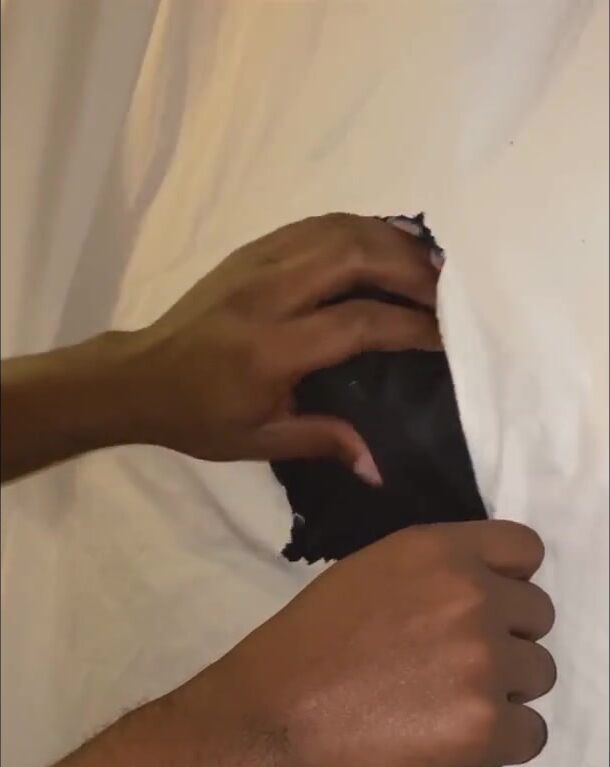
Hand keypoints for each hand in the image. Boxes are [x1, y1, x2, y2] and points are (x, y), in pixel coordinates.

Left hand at [127, 214, 440, 481]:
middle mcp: (268, 296)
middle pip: (355, 257)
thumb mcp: (259, 442)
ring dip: (390, 240)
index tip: (447, 338)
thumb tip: (379, 468)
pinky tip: (385, 244)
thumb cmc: (199, 418)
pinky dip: (359, 228)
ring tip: (428, 263)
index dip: (410, 327)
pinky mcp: (251, 250)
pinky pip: (316, 224)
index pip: (357, 323)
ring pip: (337, 229)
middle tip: (449, 291)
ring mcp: (258, 264)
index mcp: (271, 350)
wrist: (139, 377)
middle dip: (411, 268)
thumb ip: (323, 441)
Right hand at [215, 520, 555, 766]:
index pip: (524, 549)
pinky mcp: (488, 727)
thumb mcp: (361, 582)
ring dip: (502, 696)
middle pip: (538, 616)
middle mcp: (471, 596)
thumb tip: (474, 599)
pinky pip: (530, 735)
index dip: (509, 583)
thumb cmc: (299, 657)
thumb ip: (427, 581)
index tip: (485, 611)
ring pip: (539, 676)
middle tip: (452, 673)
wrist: (267, 731)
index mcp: (436, 552)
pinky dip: (497, 747)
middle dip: (506, 643)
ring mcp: (484, 662)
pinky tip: (445, 747)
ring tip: (441, 714)